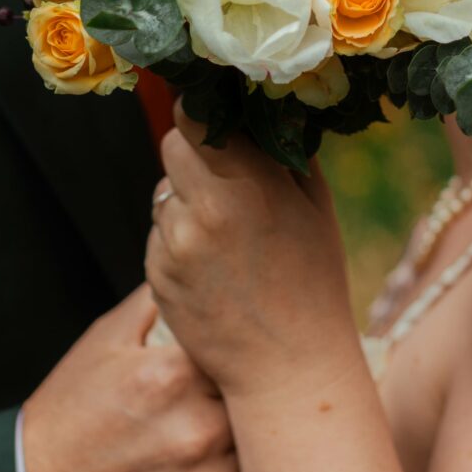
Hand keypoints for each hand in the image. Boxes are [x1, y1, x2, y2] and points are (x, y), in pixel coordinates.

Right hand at [21, 285, 241, 471]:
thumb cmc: (69, 416)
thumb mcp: (104, 341)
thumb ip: (158, 300)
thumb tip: (201, 266)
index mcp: (173, 376)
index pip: (243, 347)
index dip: (238, 348)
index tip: (232, 350)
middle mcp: (196, 431)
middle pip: (257, 398)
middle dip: (242, 394)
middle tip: (221, 394)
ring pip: (258, 447)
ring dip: (242, 438)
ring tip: (208, 430)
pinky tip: (202, 466)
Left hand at [146, 105, 359, 402]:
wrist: (288, 367)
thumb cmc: (313, 281)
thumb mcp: (315, 205)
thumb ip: (283, 151)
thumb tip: (264, 104)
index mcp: (247, 185)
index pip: (194, 116)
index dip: (203, 112)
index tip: (218, 119)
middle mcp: (202, 210)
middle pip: (172, 144)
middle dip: (195, 151)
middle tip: (225, 174)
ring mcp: (174, 245)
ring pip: (165, 192)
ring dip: (187, 199)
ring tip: (228, 234)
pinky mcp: (156, 275)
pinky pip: (160, 235)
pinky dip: (179, 239)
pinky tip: (214, 267)